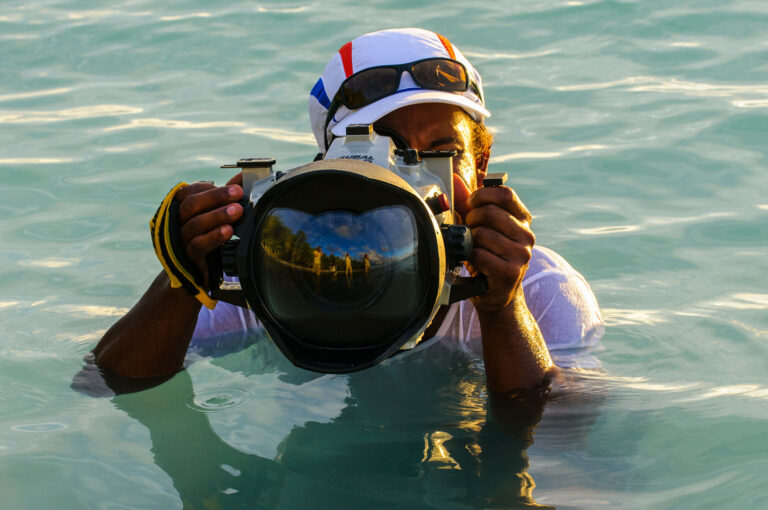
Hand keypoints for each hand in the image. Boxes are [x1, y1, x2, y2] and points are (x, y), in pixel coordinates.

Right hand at [175, 173, 243, 284]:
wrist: (196, 271)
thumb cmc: (207, 237)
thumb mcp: (214, 215)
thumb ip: (225, 196)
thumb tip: (243, 177)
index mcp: (180, 208)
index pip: (188, 192)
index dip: (210, 188)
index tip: (234, 187)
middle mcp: (176, 222)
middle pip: (191, 205)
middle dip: (216, 197)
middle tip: (238, 193)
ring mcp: (179, 240)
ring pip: (195, 224)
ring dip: (218, 215)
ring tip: (237, 211)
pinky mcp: (187, 257)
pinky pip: (198, 245)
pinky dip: (214, 236)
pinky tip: (228, 231)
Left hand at [462, 184, 534, 312]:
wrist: (497, 294)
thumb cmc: (488, 256)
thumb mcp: (481, 227)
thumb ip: (469, 204)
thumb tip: (455, 179)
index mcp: (522, 219)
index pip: (505, 194)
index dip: (482, 195)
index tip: (471, 204)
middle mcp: (526, 235)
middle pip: (490, 212)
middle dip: (472, 220)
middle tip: (470, 232)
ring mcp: (521, 254)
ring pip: (482, 234)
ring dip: (470, 242)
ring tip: (474, 250)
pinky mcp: (509, 271)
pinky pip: (479, 254)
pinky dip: (470, 258)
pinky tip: (476, 263)